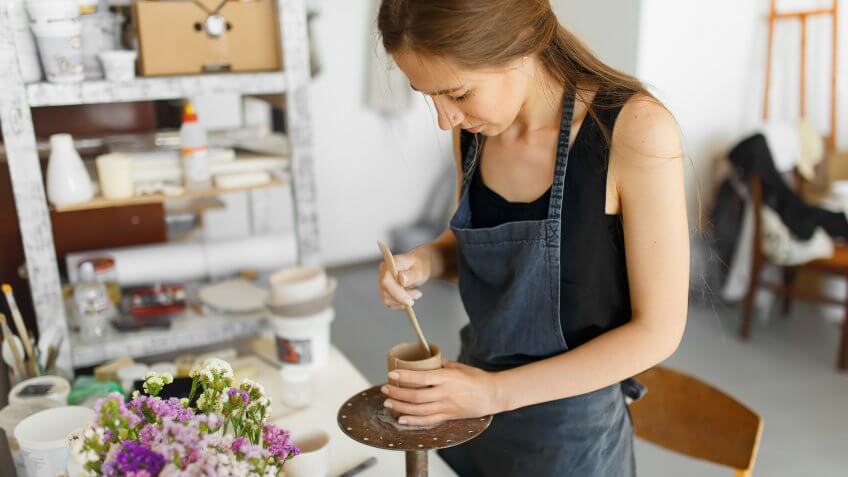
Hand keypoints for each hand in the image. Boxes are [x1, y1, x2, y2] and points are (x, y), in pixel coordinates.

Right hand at [378, 247, 432, 309]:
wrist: (418, 268)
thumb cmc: (419, 266)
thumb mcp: (419, 270)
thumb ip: (411, 275)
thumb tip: (401, 278)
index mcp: (389, 264)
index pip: (386, 280)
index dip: (396, 292)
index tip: (410, 300)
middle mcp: (382, 273)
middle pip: (385, 292)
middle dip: (402, 298)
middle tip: (418, 294)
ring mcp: (382, 283)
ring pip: (388, 299)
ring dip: (403, 300)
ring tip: (416, 293)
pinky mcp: (385, 291)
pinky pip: (390, 303)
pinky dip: (401, 303)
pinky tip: (410, 296)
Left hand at [380, 360, 503, 425]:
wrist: (492, 395)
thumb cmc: (476, 378)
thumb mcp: (459, 366)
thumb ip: (441, 364)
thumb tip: (426, 360)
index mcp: (447, 378)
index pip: (422, 377)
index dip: (405, 376)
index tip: (392, 374)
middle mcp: (445, 393)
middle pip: (416, 396)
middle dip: (397, 393)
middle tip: (385, 389)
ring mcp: (446, 407)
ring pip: (419, 410)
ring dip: (401, 407)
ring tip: (388, 403)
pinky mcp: (448, 417)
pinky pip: (428, 421)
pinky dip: (413, 421)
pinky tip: (401, 419)